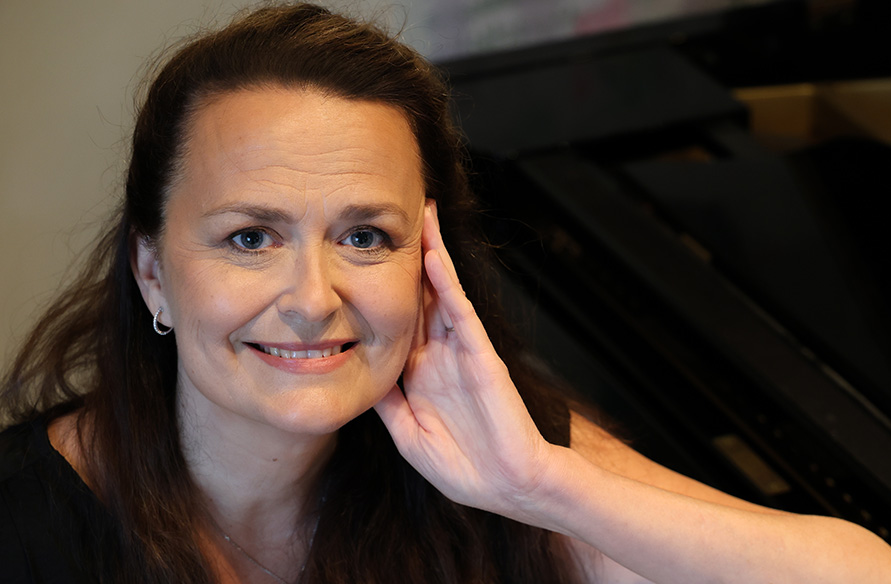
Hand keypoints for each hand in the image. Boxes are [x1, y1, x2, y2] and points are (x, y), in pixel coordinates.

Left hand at [374, 200, 555, 519]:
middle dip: (410, 259)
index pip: (398, 322)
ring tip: (421, 218)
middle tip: (394, 217)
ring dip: (432, 256)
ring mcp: (462, 352)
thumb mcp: (409, 436)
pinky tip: (433, 259)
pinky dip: (447, 286)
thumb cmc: (466, 469)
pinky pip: (461, 314)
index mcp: (421, 375)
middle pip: (421, 296)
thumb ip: (387, 404)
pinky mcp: (482, 356)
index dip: (382, 291)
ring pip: (442, 294)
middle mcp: (441, 356)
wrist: (508, 486)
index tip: (362, 261)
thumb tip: (354, 376)